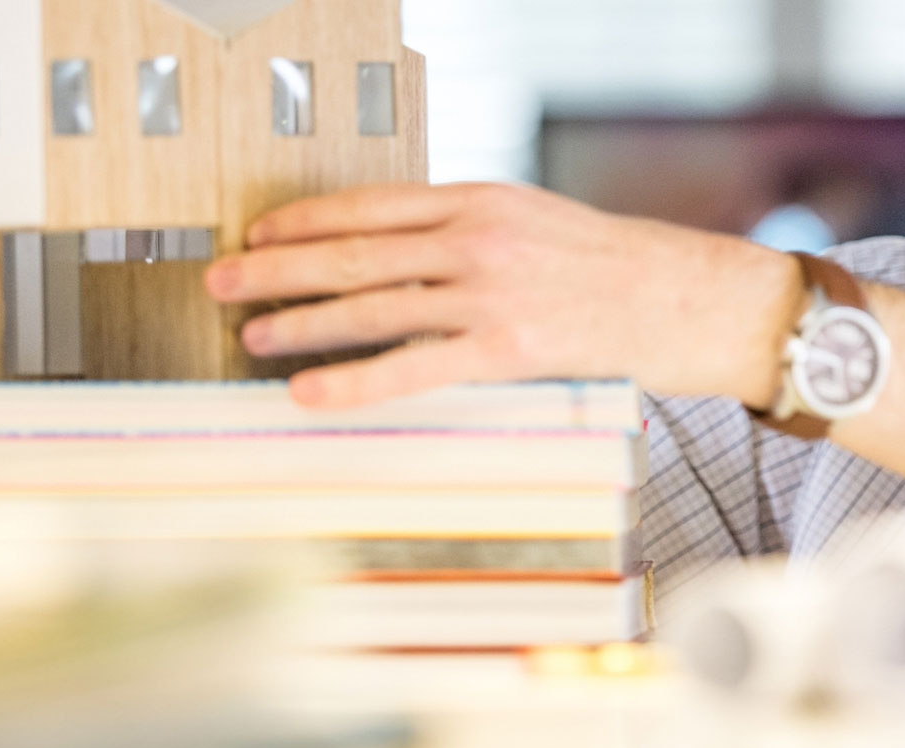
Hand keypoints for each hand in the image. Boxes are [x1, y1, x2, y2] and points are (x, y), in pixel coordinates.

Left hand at [204, 182, 805, 408]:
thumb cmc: (611, 265)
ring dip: (300, 322)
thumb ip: (465, 229)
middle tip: (222, 280)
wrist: (683, 298)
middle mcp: (475, 239)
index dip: (304, 220)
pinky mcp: (506, 348)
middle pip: (353, 253)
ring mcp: (488, 293)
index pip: (369, 205)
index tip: (257, 232)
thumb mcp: (531, 221)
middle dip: (277, 267)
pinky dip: (353, 381)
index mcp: (478, 199)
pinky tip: (309, 390)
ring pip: (372, 307)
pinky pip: (412, 368)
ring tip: (250, 334)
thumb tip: (395, 248)